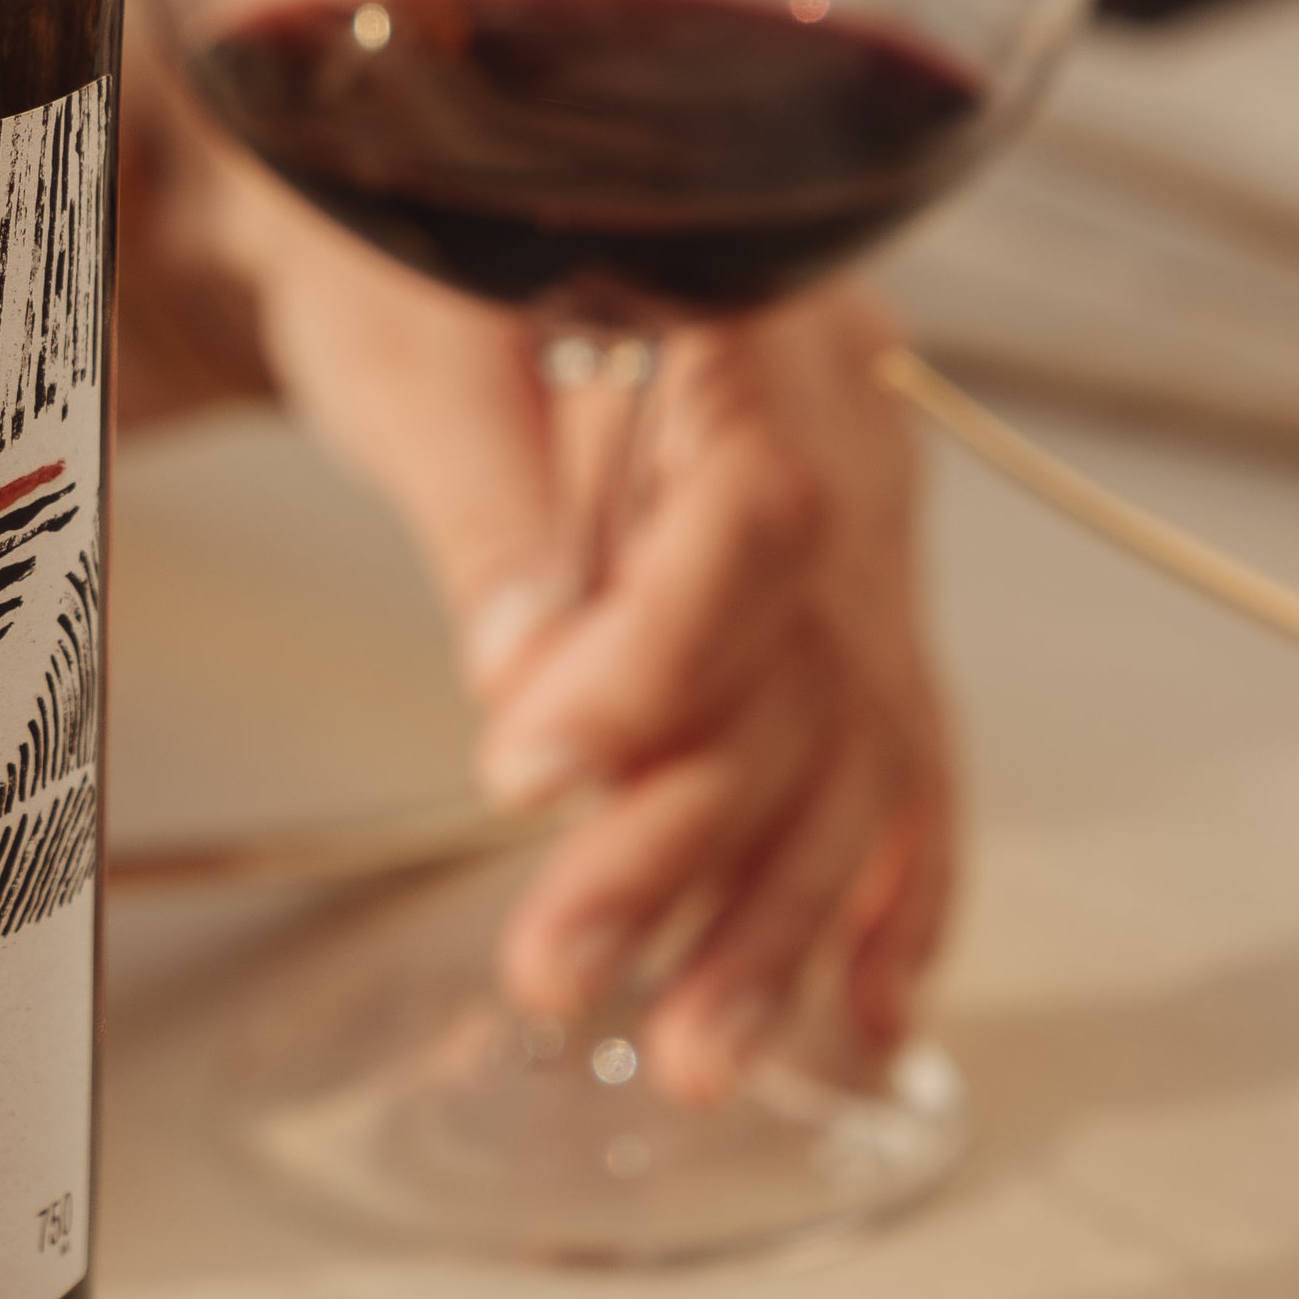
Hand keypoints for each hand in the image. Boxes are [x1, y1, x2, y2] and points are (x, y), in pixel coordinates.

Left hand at [120, 50, 956, 1097]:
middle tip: (560, 970)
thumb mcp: (415, 362)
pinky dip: (885, 884)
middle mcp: (840, 418)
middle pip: (811, 654)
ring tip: (693, 1056)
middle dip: (693, 838)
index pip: (756, 510)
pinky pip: (900, 750)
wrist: (408, 242)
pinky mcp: (838, 603)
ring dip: (778, 913)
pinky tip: (865, 1008)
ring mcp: (861, 514)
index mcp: (750, 315)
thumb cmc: (398, 278)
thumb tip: (532, 682)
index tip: (523, 766)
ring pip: (855, 734)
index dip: (662, 659)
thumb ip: (491, 515)